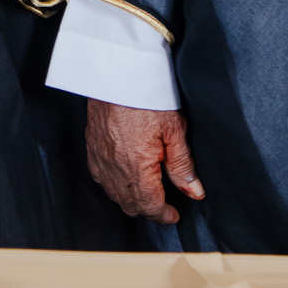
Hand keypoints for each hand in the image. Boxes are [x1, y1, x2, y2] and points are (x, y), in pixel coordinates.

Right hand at [85, 99, 204, 222]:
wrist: (116, 72)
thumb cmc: (146, 96)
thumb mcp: (174, 129)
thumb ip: (183, 165)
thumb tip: (195, 192)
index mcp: (136, 167)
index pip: (150, 206)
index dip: (164, 215)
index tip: (174, 214)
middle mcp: (114, 168)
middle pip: (130, 205)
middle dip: (149, 209)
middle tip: (165, 204)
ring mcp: (99, 158)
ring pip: (114, 194)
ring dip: (131, 199)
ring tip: (148, 191)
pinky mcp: (92, 148)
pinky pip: (101, 178)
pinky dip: (115, 185)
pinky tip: (126, 176)